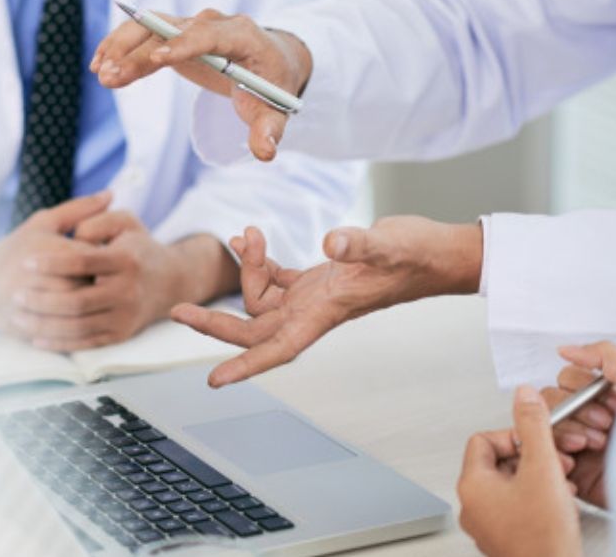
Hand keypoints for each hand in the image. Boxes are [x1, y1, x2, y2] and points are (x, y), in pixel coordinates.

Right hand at [0, 192, 112, 341]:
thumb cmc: (17, 247)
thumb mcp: (44, 222)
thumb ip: (79, 209)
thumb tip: (111, 194)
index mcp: (50, 248)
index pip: (93, 257)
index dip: (103, 259)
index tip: (103, 260)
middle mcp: (42, 277)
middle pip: (87, 285)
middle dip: (96, 284)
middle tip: (101, 283)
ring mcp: (33, 304)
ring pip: (76, 311)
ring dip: (87, 308)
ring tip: (88, 299)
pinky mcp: (26, 327)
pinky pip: (59, 333)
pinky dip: (72, 330)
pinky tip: (77, 320)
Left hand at [17, 211, 238, 350]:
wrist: (169, 282)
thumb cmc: (137, 247)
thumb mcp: (125, 222)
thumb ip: (98, 219)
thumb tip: (75, 234)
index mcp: (126, 260)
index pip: (83, 262)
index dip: (52, 263)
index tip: (26, 262)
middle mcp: (127, 291)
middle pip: (78, 301)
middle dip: (42, 300)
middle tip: (16, 295)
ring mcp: (125, 317)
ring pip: (79, 327)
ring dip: (45, 325)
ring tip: (19, 317)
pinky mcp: (121, 335)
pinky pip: (86, 344)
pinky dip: (60, 343)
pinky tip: (36, 338)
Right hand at [91, 9, 311, 160]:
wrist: (268, 61)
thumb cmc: (271, 85)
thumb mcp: (273, 110)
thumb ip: (268, 130)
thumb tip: (264, 152)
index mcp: (241, 36)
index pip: (209, 35)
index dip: (183, 45)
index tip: (158, 58)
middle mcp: (213, 24)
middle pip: (170, 29)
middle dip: (138, 52)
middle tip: (111, 76)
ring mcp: (191, 26)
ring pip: (150, 26)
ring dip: (122, 47)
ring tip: (100, 73)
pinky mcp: (175, 34)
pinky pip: (144, 33)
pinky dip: (121, 46)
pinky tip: (99, 63)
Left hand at [171, 217, 482, 386]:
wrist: (439, 252)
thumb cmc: (419, 255)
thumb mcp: (389, 244)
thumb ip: (359, 242)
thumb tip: (331, 240)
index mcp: (324, 313)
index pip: (277, 350)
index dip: (246, 367)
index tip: (215, 382)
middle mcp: (313, 312)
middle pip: (252, 328)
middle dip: (214, 321)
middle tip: (176, 310)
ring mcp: (313, 298)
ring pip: (260, 300)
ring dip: (245, 271)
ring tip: (247, 234)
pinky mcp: (317, 280)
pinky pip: (275, 280)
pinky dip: (259, 261)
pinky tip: (250, 237)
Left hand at [456, 386, 581, 556]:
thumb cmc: (543, 537)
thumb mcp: (543, 469)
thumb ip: (533, 427)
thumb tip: (524, 396)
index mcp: (472, 484)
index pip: (482, 440)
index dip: (514, 437)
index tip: (537, 445)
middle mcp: (472, 504)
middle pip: (497, 462)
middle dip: (531, 459)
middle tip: (555, 465)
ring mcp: (486, 523)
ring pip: (509, 485)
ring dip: (537, 478)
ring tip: (559, 486)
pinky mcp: (502, 536)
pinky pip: (515, 506)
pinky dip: (536, 500)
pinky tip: (556, 505)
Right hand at [541, 341, 615, 508]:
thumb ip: (608, 358)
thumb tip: (568, 350)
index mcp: (610, 398)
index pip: (569, 379)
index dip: (582, 388)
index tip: (613, 403)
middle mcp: (593, 418)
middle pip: (552, 399)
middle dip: (576, 411)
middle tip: (604, 425)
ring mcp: (580, 444)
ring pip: (543, 425)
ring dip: (564, 433)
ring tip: (593, 445)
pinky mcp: (572, 471)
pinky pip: (542, 455)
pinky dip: (553, 455)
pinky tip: (575, 460)